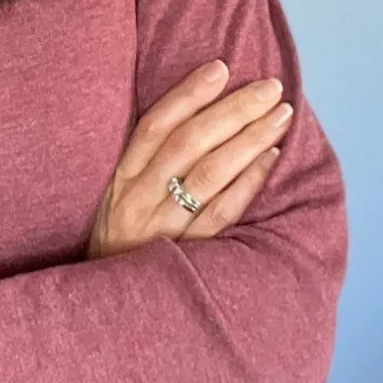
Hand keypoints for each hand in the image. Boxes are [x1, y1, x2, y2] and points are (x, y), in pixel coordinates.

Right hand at [86, 60, 290, 259]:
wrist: (101, 315)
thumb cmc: (121, 244)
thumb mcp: (118, 199)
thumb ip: (147, 162)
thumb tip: (199, 112)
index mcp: (120, 180)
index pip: (154, 126)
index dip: (188, 94)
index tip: (221, 68)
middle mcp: (137, 201)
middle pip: (188, 144)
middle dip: (232, 110)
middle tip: (270, 87)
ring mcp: (160, 231)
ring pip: (208, 176)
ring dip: (249, 140)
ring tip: (280, 115)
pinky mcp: (184, 259)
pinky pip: (221, 214)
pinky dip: (247, 183)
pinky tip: (270, 158)